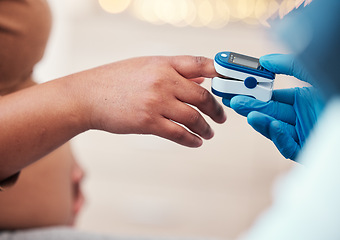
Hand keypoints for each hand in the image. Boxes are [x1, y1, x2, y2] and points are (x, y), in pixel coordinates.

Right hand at [78, 56, 225, 146]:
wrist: (88, 96)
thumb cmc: (115, 80)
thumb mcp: (145, 67)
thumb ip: (174, 72)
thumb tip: (199, 80)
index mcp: (163, 64)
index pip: (200, 64)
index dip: (220, 73)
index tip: (230, 84)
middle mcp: (163, 81)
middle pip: (203, 97)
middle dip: (216, 110)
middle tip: (220, 118)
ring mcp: (157, 102)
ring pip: (194, 118)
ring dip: (206, 128)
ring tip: (209, 133)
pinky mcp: (148, 123)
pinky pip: (179, 133)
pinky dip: (192, 140)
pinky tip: (196, 142)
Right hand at [222, 54, 323, 159]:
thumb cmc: (335, 94)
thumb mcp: (316, 73)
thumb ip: (291, 64)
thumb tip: (266, 60)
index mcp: (301, 100)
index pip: (271, 97)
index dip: (254, 92)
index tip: (238, 87)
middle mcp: (300, 117)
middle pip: (269, 111)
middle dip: (250, 105)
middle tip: (233, 99)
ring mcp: (302, 133)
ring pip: (275, 129)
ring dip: (260, 121)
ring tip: (247, 112)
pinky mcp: (306, 149)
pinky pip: (289, 146)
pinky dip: (279, 137)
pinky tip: (273, 125)